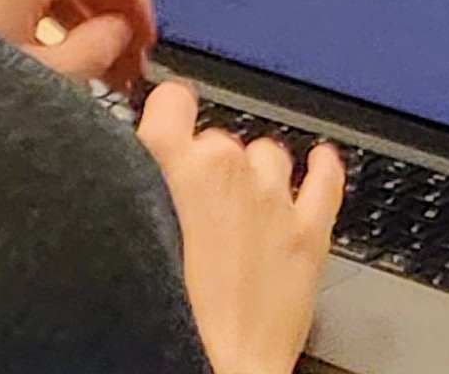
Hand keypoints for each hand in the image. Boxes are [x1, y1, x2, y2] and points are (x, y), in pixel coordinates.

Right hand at [139, 79, 342, 373]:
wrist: (208, 366)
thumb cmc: (161, 310)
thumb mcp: (123, 229)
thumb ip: (136, 187)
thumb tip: (141, 172)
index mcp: (169, 160)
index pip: (173, 100)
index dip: (171, 115)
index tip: (170, 124)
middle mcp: (225, 167)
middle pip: (220, 140)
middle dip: (209, 167)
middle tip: (196, 210)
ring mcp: (273, 199)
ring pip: (267, 154)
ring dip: (257, 175)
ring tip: (243, 209)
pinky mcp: (308, 234)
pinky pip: (325, 182)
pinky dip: (324, 168)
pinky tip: (321, 161)